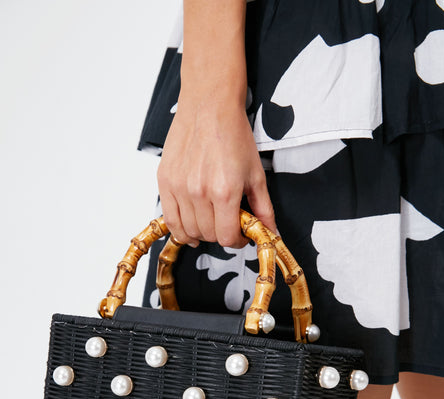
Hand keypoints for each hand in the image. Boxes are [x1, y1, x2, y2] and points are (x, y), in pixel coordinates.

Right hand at [156, 97, 277, 248]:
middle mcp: (199, 192)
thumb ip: (264, 209)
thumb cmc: (233, 135)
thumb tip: (271, 234)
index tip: (239, 236)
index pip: (226, 237)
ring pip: (188, 230)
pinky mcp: (165, 181)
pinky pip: (170, 219)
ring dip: (201, 233)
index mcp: (225, 192)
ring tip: (211, 222)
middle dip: (220, 235)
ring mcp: (179, 187)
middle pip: (208, 235)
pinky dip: (179, 230)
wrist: (209, 106)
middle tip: (227, 224)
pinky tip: (189, 230)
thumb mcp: (256, 175)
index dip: (236, 241)